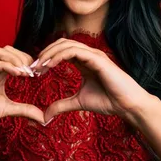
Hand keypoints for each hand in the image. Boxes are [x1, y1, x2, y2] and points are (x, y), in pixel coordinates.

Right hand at [0, 46, 45, 136]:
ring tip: (25, 72)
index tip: (37, 73)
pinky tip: (17, 74)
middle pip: (7, 49)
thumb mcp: (7, 110)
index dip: (27, 60)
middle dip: (22, 56)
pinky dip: (7, 65)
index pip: (13, 56)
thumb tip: (43, 117)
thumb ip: (24, 110)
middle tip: (32, 71)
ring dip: (15, 58)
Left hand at [33, 38, 152, 123]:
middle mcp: (88, 55)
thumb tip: (44, 116)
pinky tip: (49, 66)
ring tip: (38, 66)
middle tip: (32, 68)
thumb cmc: (108, 101)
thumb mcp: (78, 103)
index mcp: (84, 61)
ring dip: (49, 53)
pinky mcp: (97, 58)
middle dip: (44, 54)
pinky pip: (74, 51)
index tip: (33, 72)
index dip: (45, 58)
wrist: (128, 105)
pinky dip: (59, 56)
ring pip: (66, 45)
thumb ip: (61, 105)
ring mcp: (93, 54)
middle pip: (60, 44)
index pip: (60, 51)